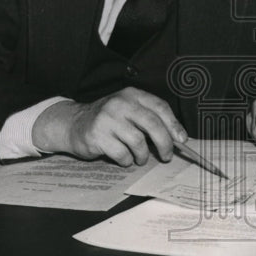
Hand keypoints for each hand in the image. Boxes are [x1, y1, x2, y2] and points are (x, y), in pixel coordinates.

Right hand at [32, 87, 186, 166]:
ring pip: (138, 142)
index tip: (181, 140)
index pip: (160, 107)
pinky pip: (122, 154)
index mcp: (132, 94)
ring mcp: (108, 119)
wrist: (74, 123)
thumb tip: (175, 138)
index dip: (174, 125)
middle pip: (153, 124)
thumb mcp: (128, 110)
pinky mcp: (98, 135)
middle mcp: (121, 103)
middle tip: (166, 155)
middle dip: (164, 143)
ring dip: (143, 155)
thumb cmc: (108, 120)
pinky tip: (124, 158)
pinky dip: (126, 160)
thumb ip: (148, 119)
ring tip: (140, 158)